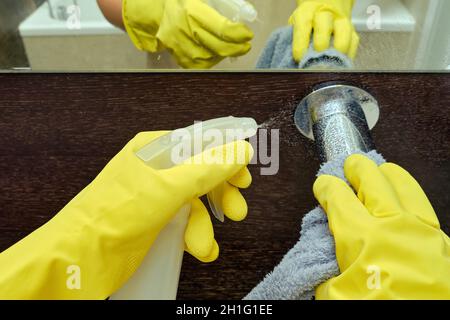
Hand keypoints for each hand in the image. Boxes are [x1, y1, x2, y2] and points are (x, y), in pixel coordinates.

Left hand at [0, 131, 252, 298]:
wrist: (80, 256)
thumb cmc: (116, 213)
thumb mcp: (168, 188)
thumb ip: (208, 168)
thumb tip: (241, 150)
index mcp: (155, 149)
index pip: (200, 143)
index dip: (226, 157)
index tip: (245, 174)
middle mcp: (156, 169)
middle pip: (202, 174)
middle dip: (220, 194)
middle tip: (237, 211)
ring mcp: (155, 196)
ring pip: (195, 202)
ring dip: (204, 224)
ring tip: (204, 245)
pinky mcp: (154, 221)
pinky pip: (184, 222)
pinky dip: (194, 236)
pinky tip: (200, 249)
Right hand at [123, 0, 253, 68]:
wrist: (153, 10)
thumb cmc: (178, 1)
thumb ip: (218, 4)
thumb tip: (242, 9)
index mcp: (191, 12)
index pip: (221, 28)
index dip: (237, 34)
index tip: (247, 34)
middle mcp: (185, 30)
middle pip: (217, 46)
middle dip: (235, 48)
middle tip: (245, 46)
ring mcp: (180, 45)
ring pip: (209, 58)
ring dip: (223, 55)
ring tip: (232, 49)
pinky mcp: (178, 55)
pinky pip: (199, 65)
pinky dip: (211, 61)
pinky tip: (217, 55)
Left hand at [289, 0, 358, 61]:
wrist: (325, 6)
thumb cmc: (307, 20)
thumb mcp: (296, 24)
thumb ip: (296, 39)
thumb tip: (296, 61)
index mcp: (307, 12)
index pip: (303, 26)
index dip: (300, 44)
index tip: (299, 58)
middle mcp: (325, 14)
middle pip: (324, 28)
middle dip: (319, 47)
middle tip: (315, 61)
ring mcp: (341, 21)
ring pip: (344, 33)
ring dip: (337, 51)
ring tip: (331, 65)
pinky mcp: (352, 30)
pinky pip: (353, 42)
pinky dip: (348, 55)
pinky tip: (340, 65)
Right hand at [313, 154, 449, 298]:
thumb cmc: (384, 311)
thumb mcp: (338, 296)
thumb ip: (326, 269)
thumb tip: (327, 254)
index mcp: (363, 238)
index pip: (338, 196)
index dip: (326, 186)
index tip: (323, 185)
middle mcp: (394, 225)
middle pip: (372, 179)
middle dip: (357, 168)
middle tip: (349, 166)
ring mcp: (422, 229)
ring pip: (403, 184)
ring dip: (386, 174)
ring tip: (378, 171)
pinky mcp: (441, 240)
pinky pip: (423, 204)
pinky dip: (408, 194)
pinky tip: (403, 198)